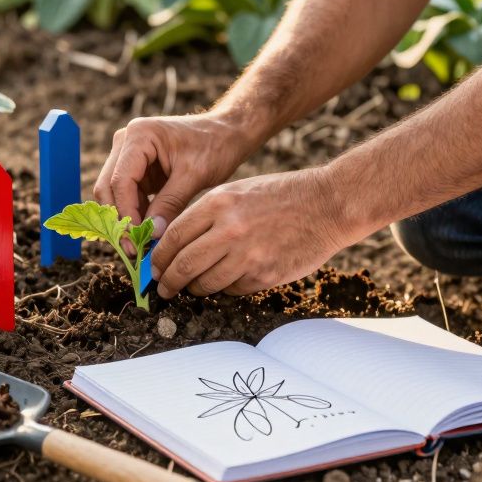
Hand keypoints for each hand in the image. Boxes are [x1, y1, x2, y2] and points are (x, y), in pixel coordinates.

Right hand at [95, 112, 250, 238]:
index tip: (137, 239)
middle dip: (120, 219)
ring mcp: (129, 155)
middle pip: (108, 187)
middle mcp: (126, 142)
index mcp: (139, 135)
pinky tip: (147, 233)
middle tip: (133, 249)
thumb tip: (151, 234)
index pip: (120, 180)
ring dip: (126, 219)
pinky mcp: (136, 169)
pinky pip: (128, 196)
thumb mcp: (194, 175)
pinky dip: (135, 215)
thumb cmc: (214, 146)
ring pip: (114, 194)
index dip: (126, 213)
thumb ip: (171, 203)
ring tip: (141, 245)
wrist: (226, 134)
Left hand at [150, 169, 342, 297]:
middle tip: (164, 288)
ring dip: (196, 289)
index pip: (173, 237)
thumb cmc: (280, 195)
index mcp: (218, 203)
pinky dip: (226, 288)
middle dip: (168, 282)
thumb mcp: (237, 191)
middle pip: (183, 266)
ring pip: (205, 284)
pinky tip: (230, 278)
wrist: (328, 204)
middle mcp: (229, 229)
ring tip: (194, 286)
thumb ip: (205, 215)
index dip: (158, 257)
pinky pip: (233, 290)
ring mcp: (248, 255)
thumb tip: (174, 245)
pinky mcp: (265, 275)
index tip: (154, 268)